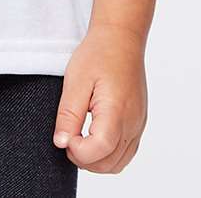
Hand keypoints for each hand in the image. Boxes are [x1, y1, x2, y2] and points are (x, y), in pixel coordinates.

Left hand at [51, 22, 147, 173]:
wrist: (121, 37)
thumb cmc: (98, 54)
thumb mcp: (75, 80)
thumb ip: (68, 115)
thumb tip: (62, 143)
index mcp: (117, 110)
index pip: (99, 149)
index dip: (78, 150)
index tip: (65, 135)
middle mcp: (133, 122)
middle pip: (109, 163)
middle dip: (84, 159)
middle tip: (68, 137)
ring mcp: (139, 124)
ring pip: (118, 163)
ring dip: (96, 160)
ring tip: (79, 138)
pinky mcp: (139, 123)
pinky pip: (126, 151)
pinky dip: (109, 154)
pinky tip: (93, 138)